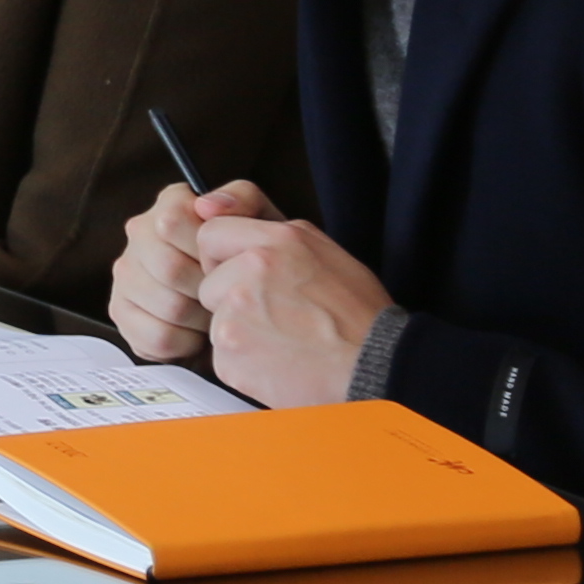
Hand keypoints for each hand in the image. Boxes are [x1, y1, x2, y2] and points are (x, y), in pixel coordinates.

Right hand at [111, 180, 272, 366]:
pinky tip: (196, 331)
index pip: (171, 221)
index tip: (226, 261)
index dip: (206, 249)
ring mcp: (126, 273)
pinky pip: (158, 336)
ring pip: (167, 305)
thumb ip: (241, 199)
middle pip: (169, 268)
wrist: (248, 305)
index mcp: (169, 206)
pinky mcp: (121, 311)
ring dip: (202, 318)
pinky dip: (187, 342)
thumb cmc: (250, 262)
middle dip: (208, 289)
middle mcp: (140, 234)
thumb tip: (206, 206)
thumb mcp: (261, 223)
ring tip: (215, 313)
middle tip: (227, 294)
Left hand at [185, 211, 394, 409]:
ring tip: (284, 342)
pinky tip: (279, 363)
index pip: (210, 234)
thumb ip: (276, 237)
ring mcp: (236, 313)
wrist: (375, 370)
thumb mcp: (326, 253)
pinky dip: (244, 363)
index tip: (238, 275)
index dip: (221, 258)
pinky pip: (223, 355)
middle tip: (273, 316)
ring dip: (240, 332)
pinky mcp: (230, 352)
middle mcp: (252, 269)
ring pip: (215, 321)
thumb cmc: (359, 318)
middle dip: (229, 300)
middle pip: (208, 283)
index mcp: (279, 240)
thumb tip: (220, 213)